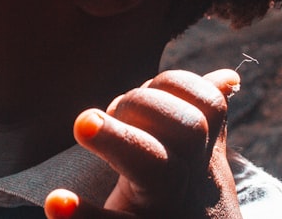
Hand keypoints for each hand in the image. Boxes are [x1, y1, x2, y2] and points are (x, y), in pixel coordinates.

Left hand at [44, 69, 241, 218]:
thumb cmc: (189, 209)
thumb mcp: (203, 169)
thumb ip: (206, 124)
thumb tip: (225, 77)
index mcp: (200, 159)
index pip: (207, 103)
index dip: (176, 84)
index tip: (148, 91)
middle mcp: (188, 182)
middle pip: (186, 128)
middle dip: (145, 103)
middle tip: (103, 113)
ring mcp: (164, 210)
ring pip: (154, 166)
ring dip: (118, 139)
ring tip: (84, 123)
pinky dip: (84, 216)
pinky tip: (57, 201)